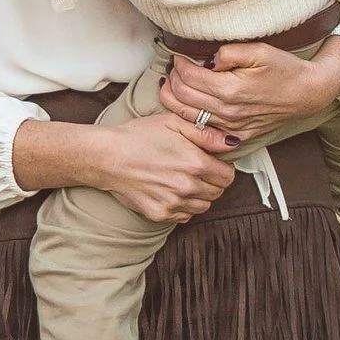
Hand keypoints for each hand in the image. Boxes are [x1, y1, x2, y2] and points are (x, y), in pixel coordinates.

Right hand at [79, 109, 237, 226]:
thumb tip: (232, 143)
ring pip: (203, 206)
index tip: (213, 162)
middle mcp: (188, 187)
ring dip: (199, 195)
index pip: (229, 176)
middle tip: (195, 169)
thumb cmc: (138, 136)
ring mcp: (174, 204)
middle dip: (212, 181)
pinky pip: (185, 216)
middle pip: (218, 192)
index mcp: (195, 163)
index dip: (223, 168)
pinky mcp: (160, 215)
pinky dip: (183, 206)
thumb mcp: (173, 123)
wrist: (107, 157)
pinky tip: (171, 191)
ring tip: (183, 180)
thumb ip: (207, 134)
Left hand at [160, 34, 339, 148]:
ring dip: (173, 100)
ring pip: (187, 116)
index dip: (179, 64)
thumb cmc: (285, 69)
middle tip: (173, 68)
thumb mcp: (260, 50)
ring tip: (171, 85)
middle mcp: (227, 112)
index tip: (179, 55)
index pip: (189, 78)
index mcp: (230, 90)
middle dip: (173, 79)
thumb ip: (230, 52)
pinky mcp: (236, 135)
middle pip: (183, 97)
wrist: (307, 93)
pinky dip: (188, 118)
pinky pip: (203, 130)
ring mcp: (230, 126)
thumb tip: (209, 58)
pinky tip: (187, 106)